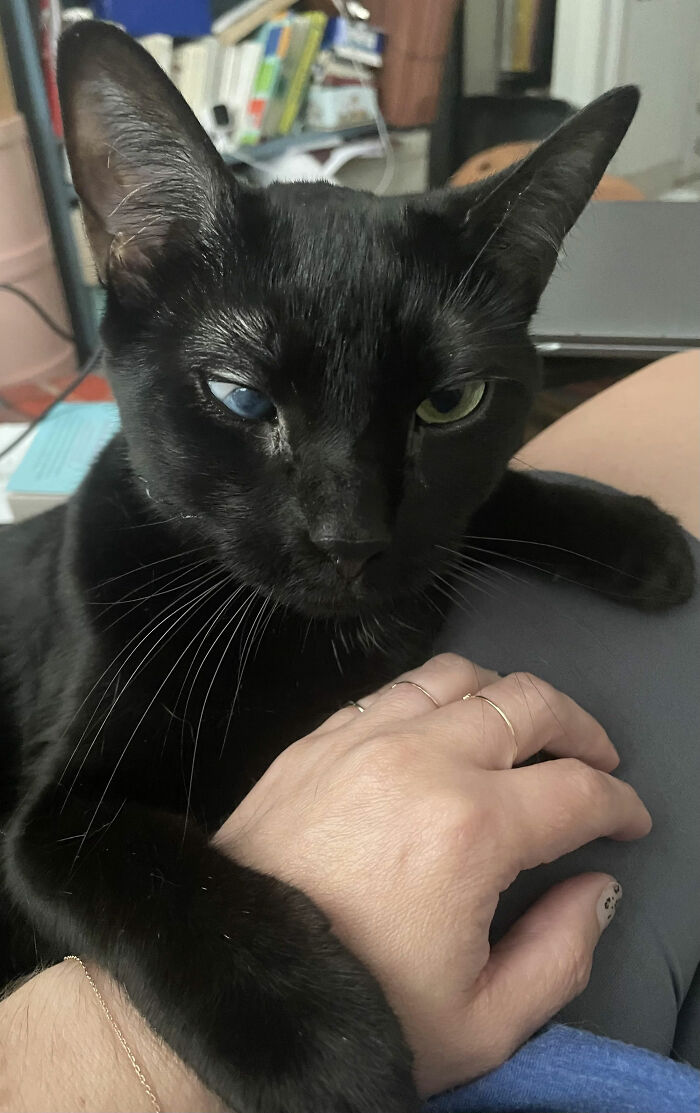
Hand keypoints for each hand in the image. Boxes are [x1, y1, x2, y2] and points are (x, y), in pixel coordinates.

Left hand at [214, 653, 650, 1096]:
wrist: (232, 988)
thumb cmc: (354, 1008)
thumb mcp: (482, 1023)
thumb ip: (561, 954)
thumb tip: (594, 888)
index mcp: (470, 829)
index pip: (577, 790)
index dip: (619, 803)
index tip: (627, 820)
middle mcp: (420, 761)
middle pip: (528, 702)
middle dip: (579, 727)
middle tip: (595, 760)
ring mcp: (361, 739)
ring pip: (459, 675)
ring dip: (508, 696)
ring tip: (523, 731)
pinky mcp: (317, 741)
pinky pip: (394, 689)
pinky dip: (437, 697)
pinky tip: (442, 729)